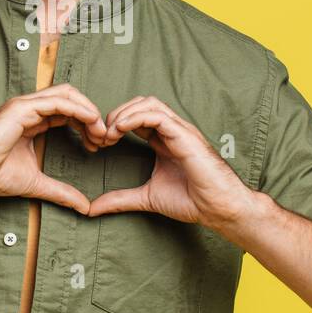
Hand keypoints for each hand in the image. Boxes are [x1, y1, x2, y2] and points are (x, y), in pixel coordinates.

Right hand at [0, 84, 108, 214]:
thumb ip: (61, 192)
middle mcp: (29, 108)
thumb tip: (84, 207)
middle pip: (71, 98)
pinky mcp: (20, 108)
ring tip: (100, 132)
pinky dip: (78, 109)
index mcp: (32, 120)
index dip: (87, 125)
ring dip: (88, 110)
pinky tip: (91, 122)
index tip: (99, 145)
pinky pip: (57, 101)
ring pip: (67, 94)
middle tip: (105, 138)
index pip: (67, 112)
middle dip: (91, 115)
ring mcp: (24, 105)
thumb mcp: (36, 183)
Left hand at [88, 96, 260, 232]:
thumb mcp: (147, 198)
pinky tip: (121, 130)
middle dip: (116, 114)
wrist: (219, 209)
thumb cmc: (192, 201)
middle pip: (140, 103)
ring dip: (124, 114)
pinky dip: (135, 118)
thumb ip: (121, 199)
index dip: (115, 124)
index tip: (99, 143)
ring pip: (148, 104)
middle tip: (101, 136)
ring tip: (109, 133)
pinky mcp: (185, 136)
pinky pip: (157, 115)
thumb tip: (93, 208)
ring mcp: (180, 131)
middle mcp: (172, 130)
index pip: (136, 117)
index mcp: (164, 140)